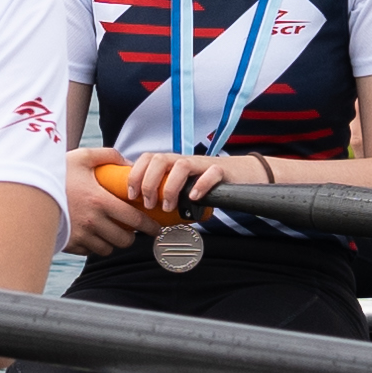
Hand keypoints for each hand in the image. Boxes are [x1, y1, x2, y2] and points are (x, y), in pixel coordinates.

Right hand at [64, 144, 154, 255]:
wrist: (26, 191)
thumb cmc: (56, 173)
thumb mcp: (81, 157)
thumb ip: (108, 156)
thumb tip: (129, 162)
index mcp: (99, 201)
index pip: (134, 219)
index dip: (150, 225)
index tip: (156, 227)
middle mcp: (92, 221)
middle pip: (124, 239)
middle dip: (132, 235)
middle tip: (132, 228)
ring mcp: (80, 235)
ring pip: (109, 248)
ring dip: (113, 241)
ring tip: (112, 231)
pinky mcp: (69, 243)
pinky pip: (90, 251)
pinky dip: (95, 245)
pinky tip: (93, 234)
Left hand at [109, 149, 249, 221]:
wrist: (239, 175)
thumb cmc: (204, 184)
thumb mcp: (179, 187)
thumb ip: (162, 193)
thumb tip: (140, 214)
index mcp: (171, 163)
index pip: (147, 158)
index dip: (135, 174)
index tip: (132, 195)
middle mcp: (183, 160)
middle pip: (159, 159)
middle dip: (149, 183)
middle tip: (149, 204)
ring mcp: (202, 164)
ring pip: (182, 165)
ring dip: (171, 187)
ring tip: (169, 207)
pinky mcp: (220, 171)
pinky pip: (211, 173)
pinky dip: (201, 185)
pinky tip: (193, 198)